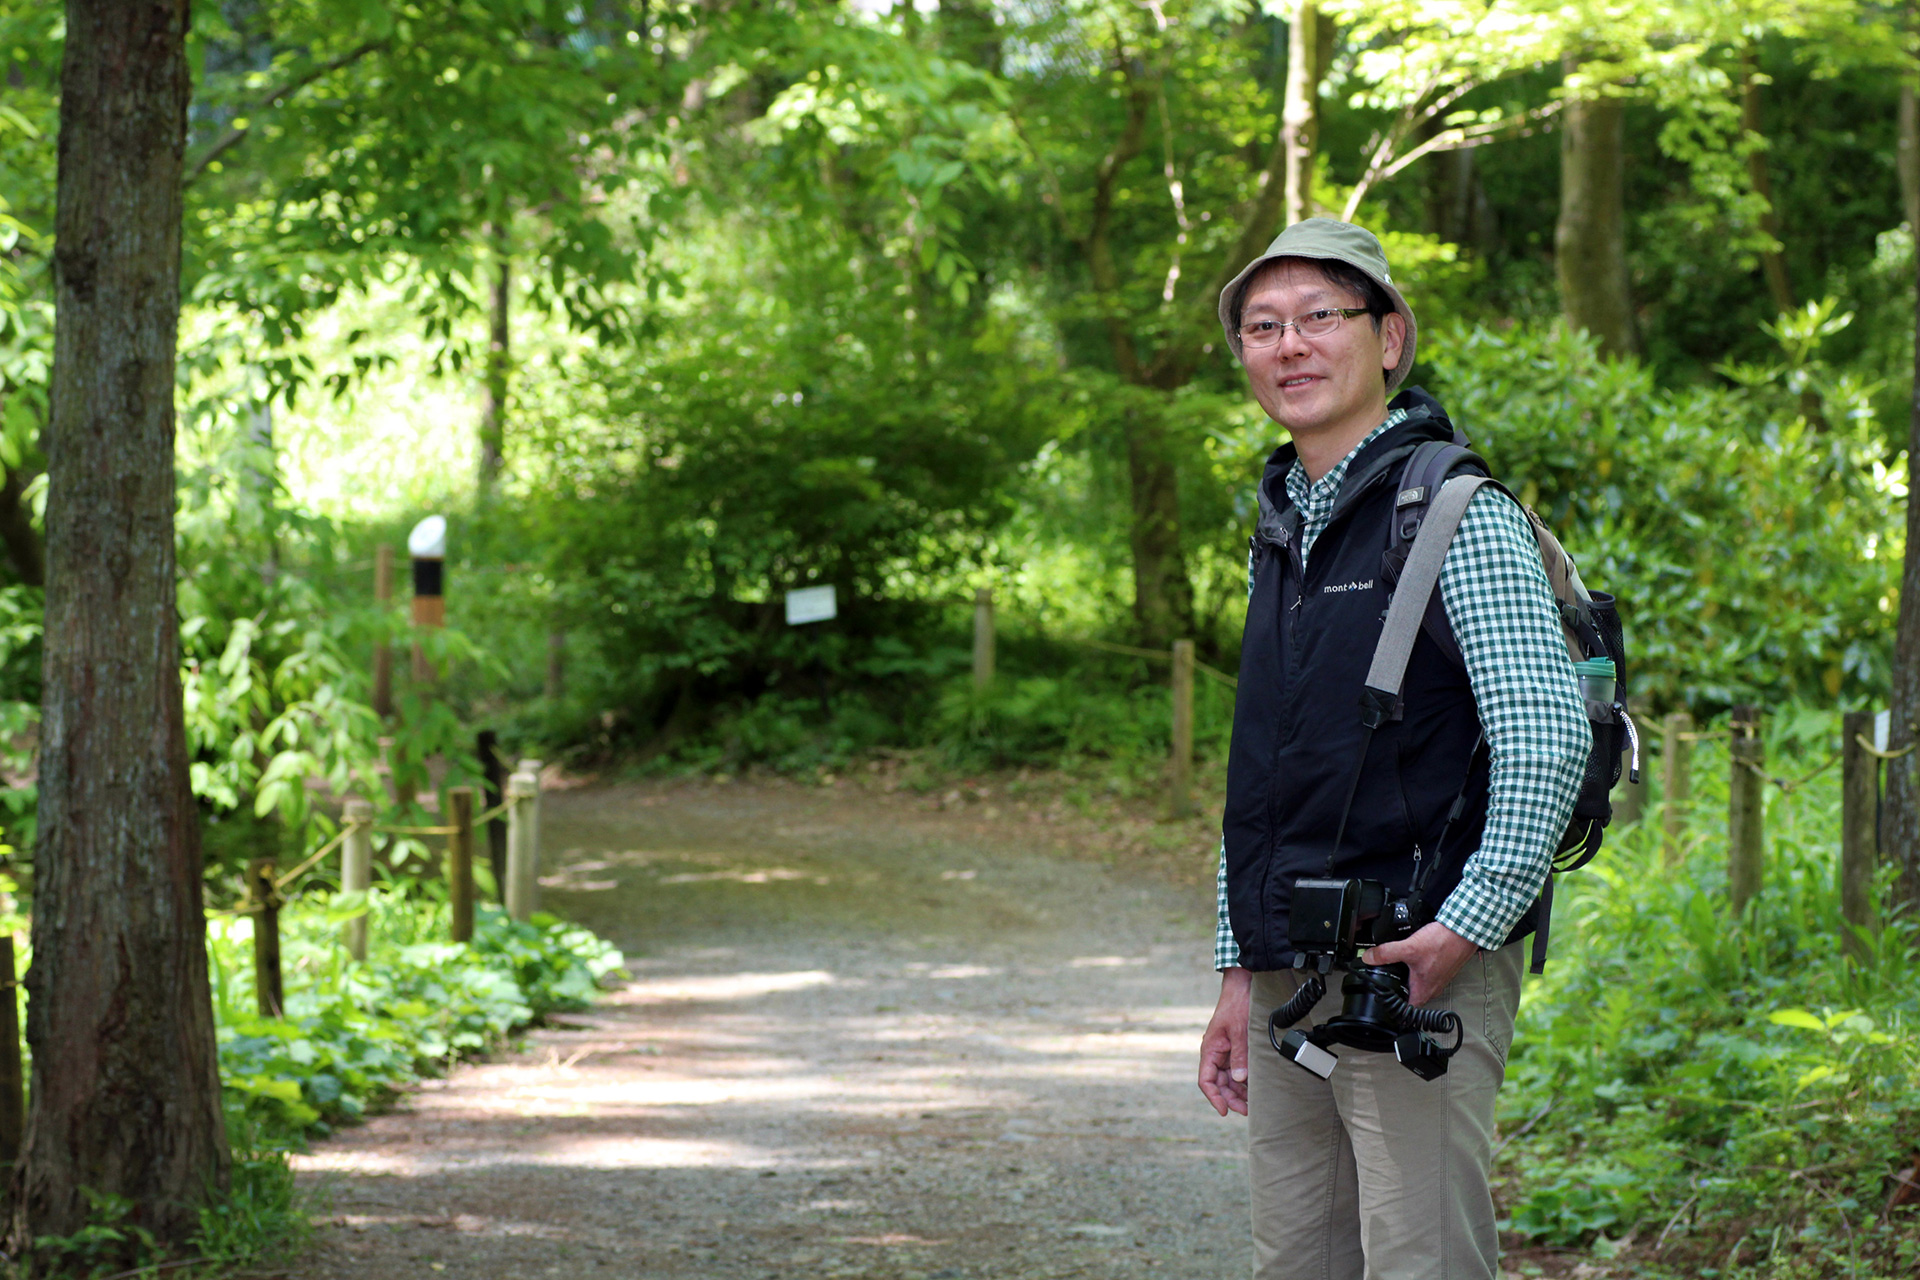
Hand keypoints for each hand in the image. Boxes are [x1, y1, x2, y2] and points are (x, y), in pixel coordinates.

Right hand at [1198, 967, 1251, 1116]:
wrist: (1243, 987)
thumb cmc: (1237, 1005)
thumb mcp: (1239, 1031)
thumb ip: (1239, 1056)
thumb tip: (1239, 1079)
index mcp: (1210, 1049)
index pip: (1206, 1080)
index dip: (1214, 1098)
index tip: (1224, 1111)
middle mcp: (1216, 1053)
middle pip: (1219, 1083)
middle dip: (1231, 1098)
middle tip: (1246, 1110)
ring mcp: (1226, 1052)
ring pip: (1229, 1079)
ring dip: (1239, 1091)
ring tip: (1253, 1102)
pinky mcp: (1236, 1049)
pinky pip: (1238, 1070)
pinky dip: (1245, 1080)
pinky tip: (1255, 1087)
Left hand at [1364, 922, 1476, 1007]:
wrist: (1462, 931)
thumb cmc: (1442, 944)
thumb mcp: (1408, 948)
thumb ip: (1386, 954)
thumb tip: (1369, 957)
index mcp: (1424, 990)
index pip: (1406, 1010)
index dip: (1392, 1008)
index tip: (1382, 1001)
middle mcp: (1432, 988)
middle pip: (1410, 995)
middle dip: (1398, 989)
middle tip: (1385, 980)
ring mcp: (1438, 978)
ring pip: (1418, 983)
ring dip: (1408, 977)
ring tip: (1396, 967)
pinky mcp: (1442, 967)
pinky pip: (1426, 972)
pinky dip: (1417, 966)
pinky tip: (1413, 956)